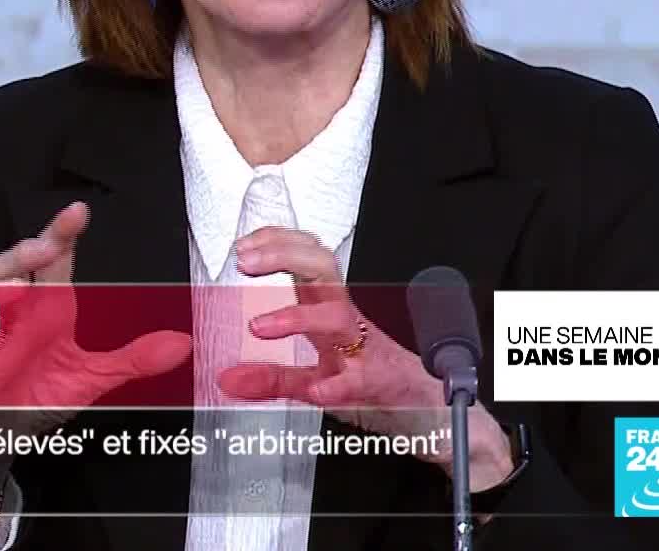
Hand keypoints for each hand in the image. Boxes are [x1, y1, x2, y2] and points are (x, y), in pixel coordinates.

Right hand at [0, 202, 190, 545]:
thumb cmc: (38, 396)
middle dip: (26, 252)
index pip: (53, 261)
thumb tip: (182, 344)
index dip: (62, 233)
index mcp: (47, 308)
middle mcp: (17, 314)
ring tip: (18, 287)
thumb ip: (133, 359)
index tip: (79, 211)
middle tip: (48, 246)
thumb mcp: (93, 377)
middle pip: (12, 266)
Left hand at [217, 226, 513, 491]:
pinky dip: (336, 385)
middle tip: (246, 260)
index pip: (307, 260)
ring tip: (261, 326)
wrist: (430, 415)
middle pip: (323, 270)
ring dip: (299, 317)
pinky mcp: (379, 385)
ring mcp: (366, 350)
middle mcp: (348, 321)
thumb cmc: (374, 385)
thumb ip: (272, 378)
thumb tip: (228, 379)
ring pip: (340, 315)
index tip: (243, 244)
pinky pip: (359, 379)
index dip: (278, 243)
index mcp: (331, 310)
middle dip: (285, 255)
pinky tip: (316, 390)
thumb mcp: (315, 380)